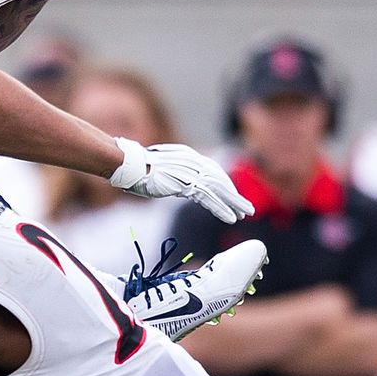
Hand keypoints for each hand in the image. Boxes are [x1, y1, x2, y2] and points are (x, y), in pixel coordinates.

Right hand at [109, 140, 253, 224]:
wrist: (129, 165)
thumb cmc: (135, 169)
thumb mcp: (157, 170)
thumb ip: (168, 175)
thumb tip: (165, 182)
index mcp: (188, 156)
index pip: (212, 172)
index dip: (224, 186)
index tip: (232, 198)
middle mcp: (193, 161)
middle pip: (220, 180)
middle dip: (234, 195)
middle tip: (247, 208)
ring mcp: (190, 172)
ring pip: (219, 190)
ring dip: (234, 203)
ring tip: (245, 215)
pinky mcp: (186, 184)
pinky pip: (209, 199)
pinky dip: (221, 209)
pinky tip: (230, 219)